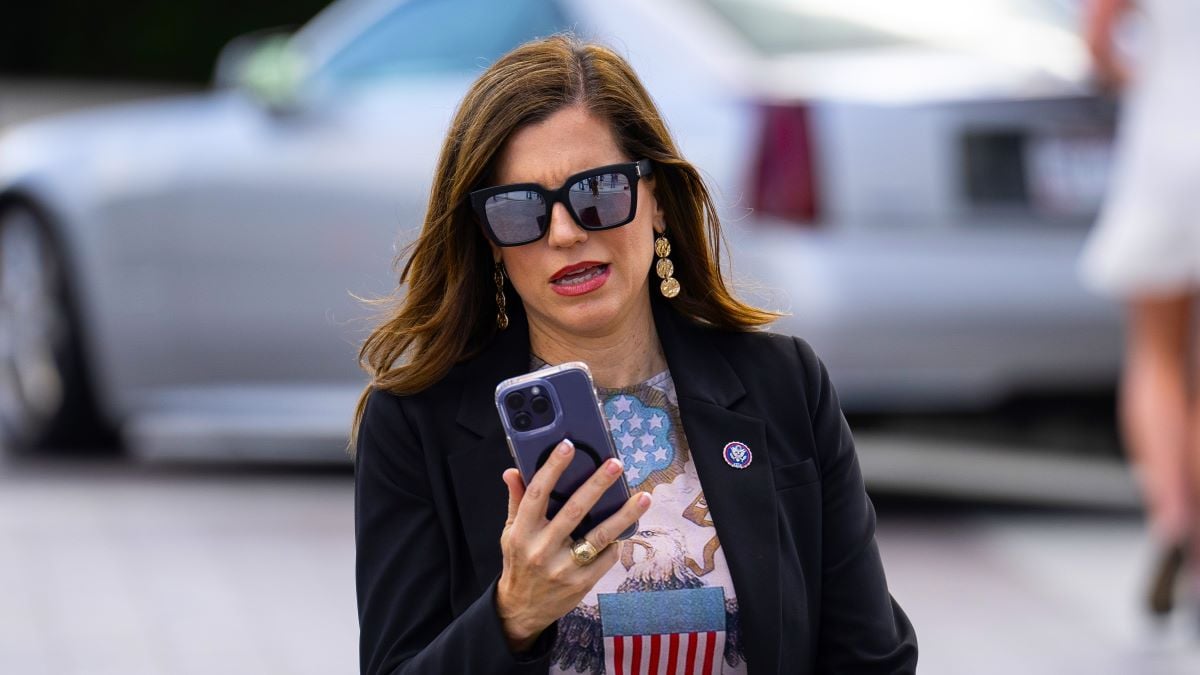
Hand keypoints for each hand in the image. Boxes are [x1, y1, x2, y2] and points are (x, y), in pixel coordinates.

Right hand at [495, 439, 650, 651]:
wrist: (522, 609)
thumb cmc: (519, 563)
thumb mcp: (510, 533)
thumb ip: (516, 501)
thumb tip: (512, 471)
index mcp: (522, 532)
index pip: (537, 493)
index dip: (552, 468)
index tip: (568, 445)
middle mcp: (541, 549)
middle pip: (574, 511)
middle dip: (597, 485)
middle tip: (615, 464)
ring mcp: (563, 568)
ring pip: (599, 536)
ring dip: (624, 515)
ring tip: (643, 497)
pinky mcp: (581, 583)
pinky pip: (605, 557)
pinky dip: (618, 541)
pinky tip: (631, 526)